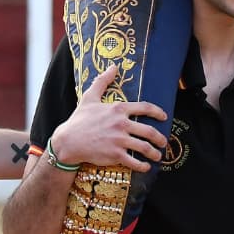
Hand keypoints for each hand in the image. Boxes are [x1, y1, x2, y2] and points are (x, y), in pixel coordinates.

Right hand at [49, 65, 167, 172]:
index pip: (145, 108)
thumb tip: (113, 66)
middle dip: (160, 138)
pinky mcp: (115, 155)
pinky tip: (146, 167)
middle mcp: (121, 124)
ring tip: (158, 156)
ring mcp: (119, 140)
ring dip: (154, 153)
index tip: (164, 117)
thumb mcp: (89, 97)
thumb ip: (103, 81)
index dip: (158, 112)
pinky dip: (143, 166)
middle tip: (164, 142)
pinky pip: (134, 162)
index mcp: (118, 109)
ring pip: (144, 147)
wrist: (68, 141)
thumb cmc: (79, 119)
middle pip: (149, 131)